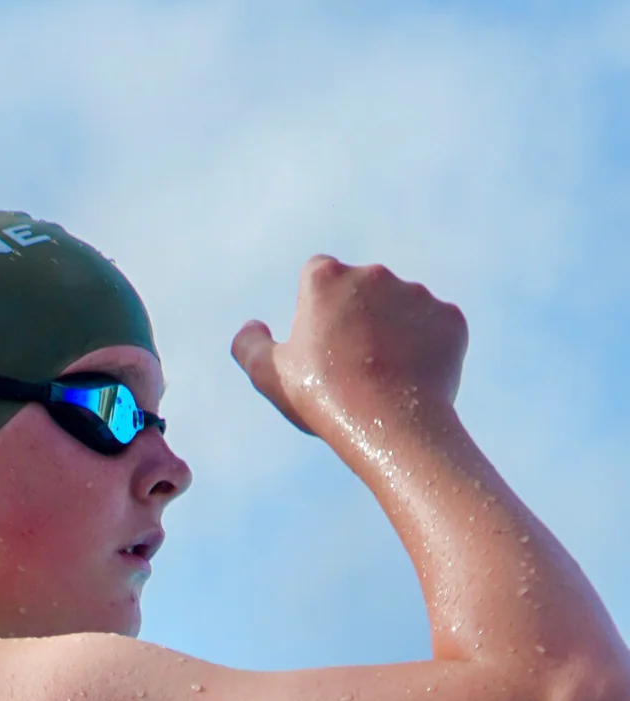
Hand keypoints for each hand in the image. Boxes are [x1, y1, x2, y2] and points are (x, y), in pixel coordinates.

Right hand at [231, 255, 467, 440]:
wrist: (391, 426)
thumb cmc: (323, 398)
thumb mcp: (269, 376)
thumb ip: (249, 345)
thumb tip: (252, 327)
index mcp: (326, 277)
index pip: (317, 277)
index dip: (316, 310)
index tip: (320, 344)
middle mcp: (373, 274)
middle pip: (362, 291)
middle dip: (358, 318)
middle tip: (352, 367)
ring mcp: (417, 294)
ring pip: (401, 310)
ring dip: (393, 334)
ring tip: (384, 379)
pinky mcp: (450, 318)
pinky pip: (436, 329)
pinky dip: (427, 349)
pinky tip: (413, 380)